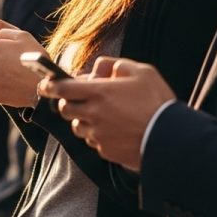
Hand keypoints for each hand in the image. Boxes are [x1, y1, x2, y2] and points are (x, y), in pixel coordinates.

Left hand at [38, 56, 175, 170]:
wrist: (171, 140)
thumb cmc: (157, 102)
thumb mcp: (142, 72)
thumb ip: (115, 65)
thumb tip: (97, 68)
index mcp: (99, 92)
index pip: (61, 88)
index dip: (49, 85)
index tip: (45, 84)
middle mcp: (94, 114)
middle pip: (65, 109)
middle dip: (67, 103)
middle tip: (79, 98)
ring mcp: (98, 135)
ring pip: (78, 127)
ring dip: (83, 119)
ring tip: (102, 115)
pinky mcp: (105, 151)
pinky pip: (92, 141)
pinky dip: (97, 134)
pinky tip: (114, 130)